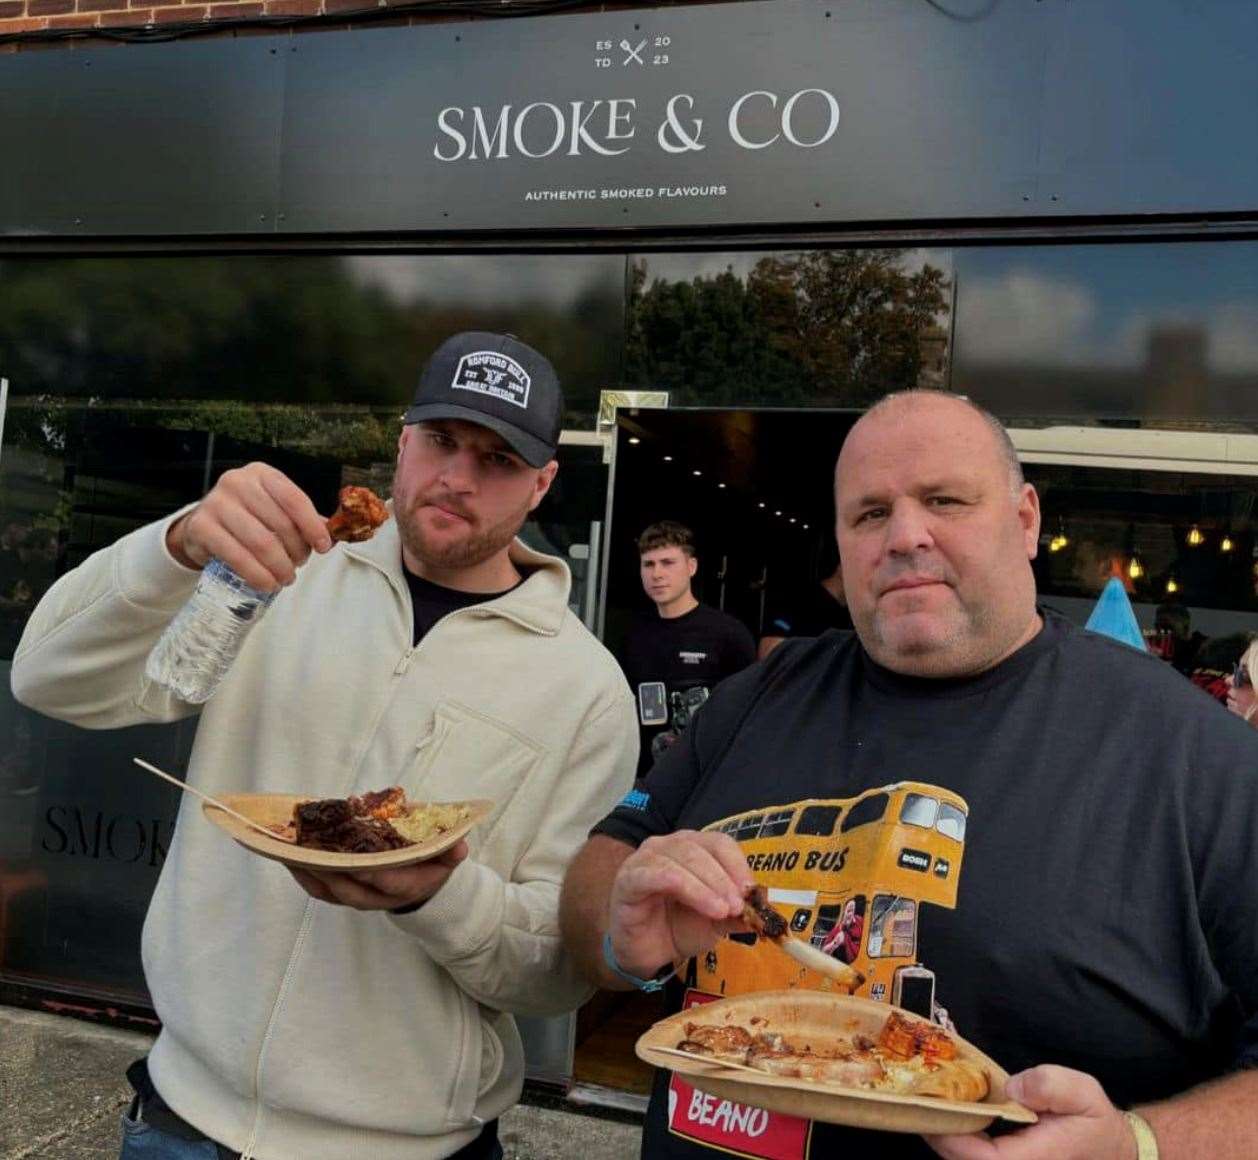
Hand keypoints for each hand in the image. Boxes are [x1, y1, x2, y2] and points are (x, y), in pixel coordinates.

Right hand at [168, 463, 331, 590]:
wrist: (202, 527)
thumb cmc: (247, 517)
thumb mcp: (274, 510)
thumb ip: (302, 520)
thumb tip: (334, 535)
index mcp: (262, 474)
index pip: (294, 499)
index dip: (312, 526)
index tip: (324, 547)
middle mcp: (237, 482)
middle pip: (280, 523)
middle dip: (296, 551)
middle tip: (299, 566)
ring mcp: (216, 503)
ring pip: (261, 542)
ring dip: (279, 567)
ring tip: (285, 578)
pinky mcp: (201, 527)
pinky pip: (237, 556)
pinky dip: (257, 575)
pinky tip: (267, 583)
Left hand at [288, 841, 468, 910]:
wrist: (419, 887)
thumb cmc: (430, 864)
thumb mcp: (446, 857)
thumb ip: (451, 851)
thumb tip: (459, 845)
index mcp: (404, 887)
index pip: (384, 882)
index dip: (369, 871)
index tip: (354, 858)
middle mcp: (377, 897)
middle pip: (349, 889)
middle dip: (329, 871)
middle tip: (310, 850)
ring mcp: (357, 898)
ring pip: (329, 891)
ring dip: (308, 873)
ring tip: (289, 851)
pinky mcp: (342, 895)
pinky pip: (319, 890)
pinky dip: (303, 875)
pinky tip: (290, 857)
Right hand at [607, 830, 754, 978]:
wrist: (646, 953)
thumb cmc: (678, 928)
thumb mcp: (716, 920)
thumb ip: (737, 911)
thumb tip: (764, 910)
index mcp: (691, 848)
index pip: (719, 843)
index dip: (738, 864)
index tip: (753, 892)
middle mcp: (667, 846)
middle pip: (701, 849)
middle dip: (724, 878)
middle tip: (740, 906)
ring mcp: (646, 859)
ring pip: (681, 859)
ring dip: (708, 885)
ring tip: (724, 910)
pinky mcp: (629, 878)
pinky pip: (658, 875)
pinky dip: (687, 888)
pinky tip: (705, 907)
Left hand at [925, 1065, 1135, 1159]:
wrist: (1112, 1149)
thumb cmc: (1095, 1121)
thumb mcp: (1083, 1092)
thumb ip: (1050, 1085)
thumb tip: (1012, 1087)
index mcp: (1036, 1159)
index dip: (953, 1139)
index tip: (934, 1110)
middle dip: (939, 1133)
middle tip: (920, 1099)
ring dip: (945, 1136)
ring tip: (930, 1103)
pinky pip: (975, 1157)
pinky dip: (957, 1139)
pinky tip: (951, 1114)